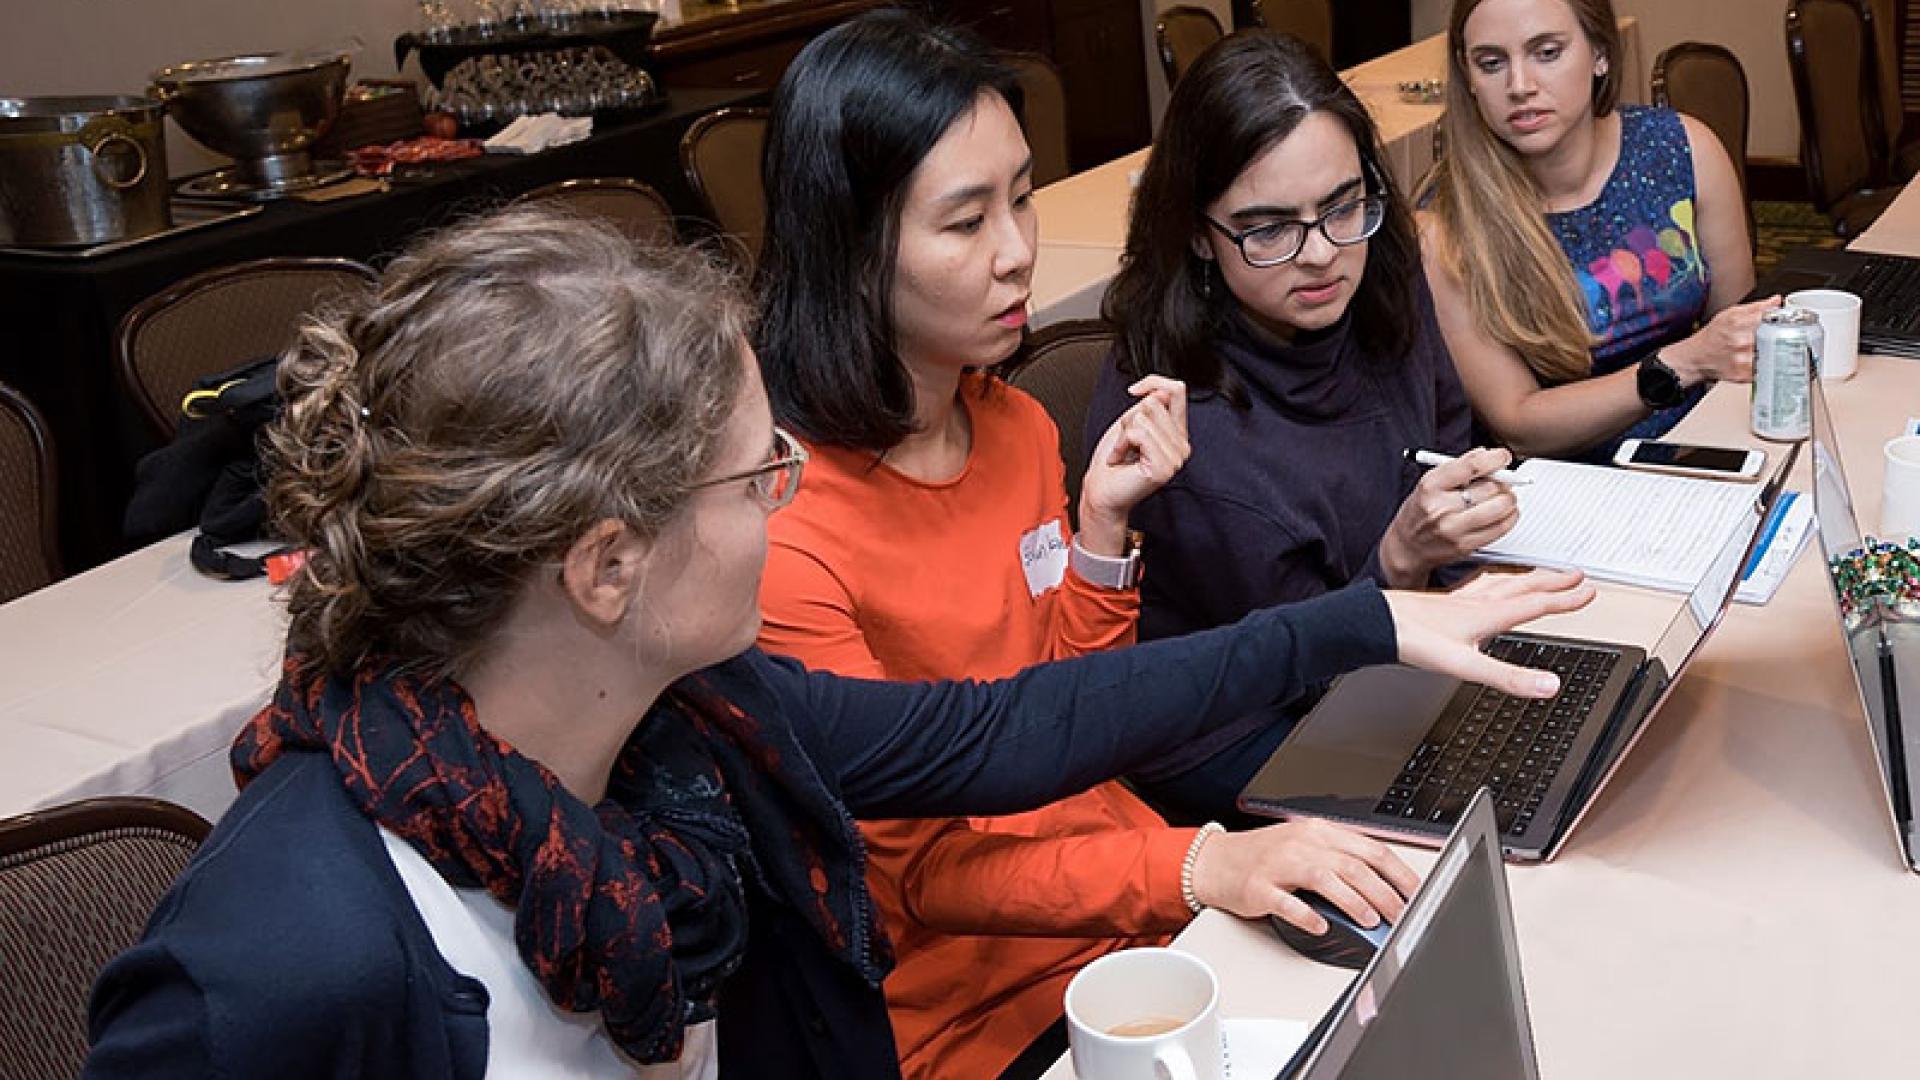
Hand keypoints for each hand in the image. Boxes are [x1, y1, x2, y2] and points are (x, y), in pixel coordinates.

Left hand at [1077, 376, 1189, 554]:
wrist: (1101, 491)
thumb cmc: (1112, 461)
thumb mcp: (1130, 423)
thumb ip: (1149, 403)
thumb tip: (1161, 390)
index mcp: (1177, 433)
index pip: (1177, 390)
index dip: (1153, 382)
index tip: (1134, 390)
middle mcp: (1181, 446)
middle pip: (1154, 403)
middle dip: (1130, 419)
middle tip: (1126, 443)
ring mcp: (1175, 458)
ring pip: (1143, 417)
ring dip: (1123, 434)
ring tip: (1124, 453)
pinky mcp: (1164, 467)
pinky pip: (1137, 434)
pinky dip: (1121, 444)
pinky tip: (1121, 460)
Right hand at [1190, 818, 1420, 931]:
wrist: (1216, 861)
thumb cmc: (1265, 856)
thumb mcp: (1306, 847)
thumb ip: (1341, 860)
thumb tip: (1384, 888)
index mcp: (1319, 832)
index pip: (1370, 849)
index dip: (1398, 873)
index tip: (1417, 893)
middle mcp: (1301, 844)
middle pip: (1353, 866)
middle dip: (1384, 893)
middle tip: (1401, 915)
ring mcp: (1279, 865)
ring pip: (1325, 878)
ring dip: (1353, 901)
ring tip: (1371, 920)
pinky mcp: (1259, 887)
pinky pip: (1287, 902)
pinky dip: (1307, 915)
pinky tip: (1321, 926)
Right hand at [1377, 447, 1521, 586]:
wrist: (1407, 546)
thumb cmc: (1420, 511)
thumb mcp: (1430, 482)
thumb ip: (1458, 468)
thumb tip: (1487, 455)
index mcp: (1431, 486)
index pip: (1471, 466)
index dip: (1494, 458)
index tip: (1503, 456)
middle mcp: (1441, 508)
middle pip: (1490, 487)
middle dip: (1503, 480)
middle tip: (1502, 479)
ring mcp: (1454, 529)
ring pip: (1500, 507)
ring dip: (1509, 498)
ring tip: (1503, 496)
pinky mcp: (1466, 545)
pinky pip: (1500, 528)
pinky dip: (1510, 516)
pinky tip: (1504, 512)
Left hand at [1383, 568, 1595, 697]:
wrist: (1375, 623)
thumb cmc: (1413, 640)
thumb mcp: (1466, 665)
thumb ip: (1508, 677)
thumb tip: (1548, 686)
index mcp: (1487, 614)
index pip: (1536, 603)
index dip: (1565, 599)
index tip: (1589, 592)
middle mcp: (1476, 602)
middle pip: (1524, 587)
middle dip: (1553, 581)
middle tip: (1577, 575)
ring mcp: (1459, 600)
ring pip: (1503, 583)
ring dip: (1528, 578)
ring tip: (1542, 574)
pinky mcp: (1442, 602)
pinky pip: (1480, 585)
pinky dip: (1495, 581)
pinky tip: (1487, 587)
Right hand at [1662, 296, 1781, 385]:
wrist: (1696, 357)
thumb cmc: (1713, 336)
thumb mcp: (1731, 314)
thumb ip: (1757, 307)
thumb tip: (1776, 301)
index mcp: (1740, 322)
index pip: (1773, 318)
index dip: (1785, 319)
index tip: (1790, 322)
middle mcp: (1741, 341)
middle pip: (1777, 338)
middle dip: (1782, 337)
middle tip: (1783, 337)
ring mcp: (1743, 360)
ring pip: (1774, 355)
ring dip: (1777, 353)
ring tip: (1772, 350)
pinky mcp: (1743, 375)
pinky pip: (1765, 370)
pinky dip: (1768, 366)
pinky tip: (1763, 361)